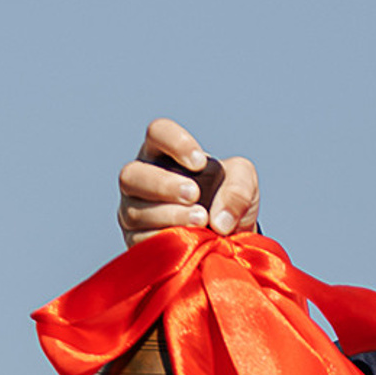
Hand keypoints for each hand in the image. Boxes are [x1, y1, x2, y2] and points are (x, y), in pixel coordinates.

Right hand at [118, 116, 260, 246]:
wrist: (227, 242)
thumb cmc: (227, 202)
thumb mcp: (243, 185)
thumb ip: (239, 188)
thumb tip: (219, 220)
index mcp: (163, 154)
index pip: (158, 133)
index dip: (175, 143)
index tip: (199, 163)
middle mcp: (141, 180)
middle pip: (132, 174)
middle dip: (164, 185)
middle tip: (194, 195)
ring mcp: (135, 212)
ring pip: (136, 211)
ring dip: (170, 215)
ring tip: (201, 221)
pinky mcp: (138, 242)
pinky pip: (143, 242)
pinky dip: (167, 241)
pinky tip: (188, 240)